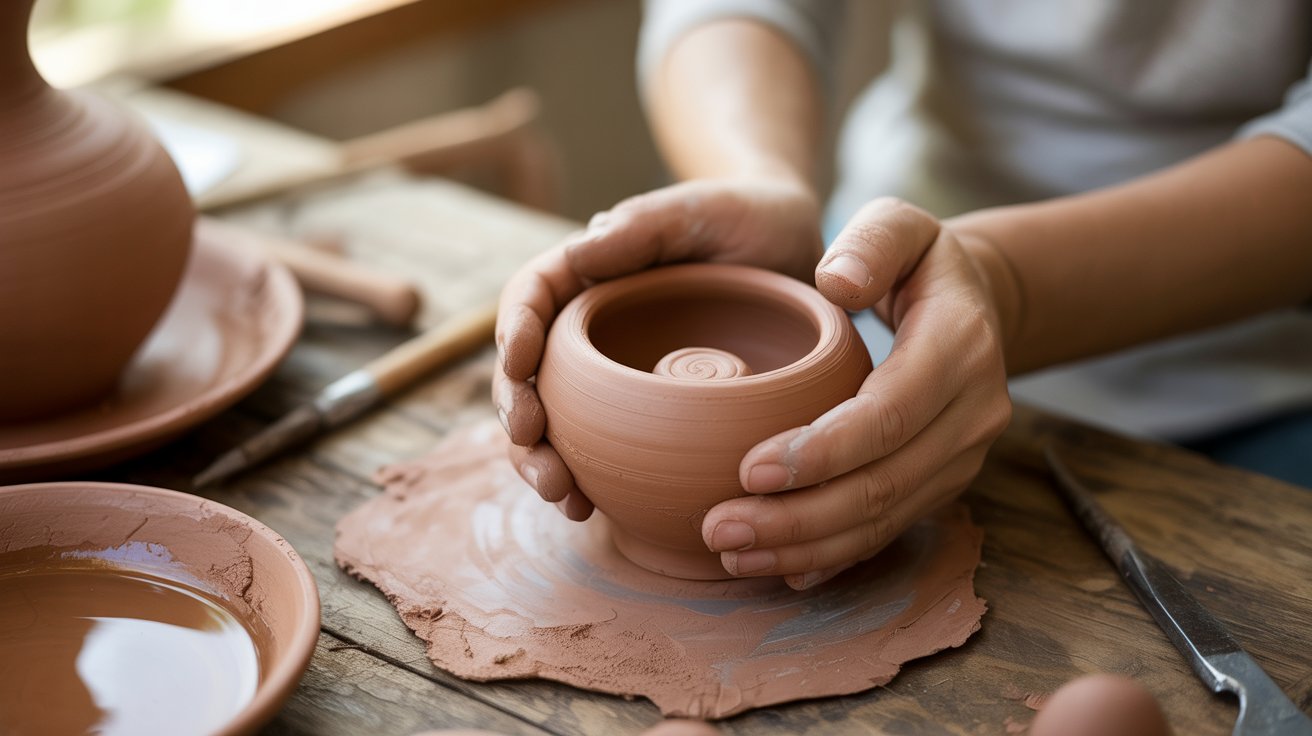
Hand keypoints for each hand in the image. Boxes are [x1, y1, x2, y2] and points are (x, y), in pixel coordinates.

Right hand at [494, 178, 823, 519]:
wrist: (797, 254)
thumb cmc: (745, 216)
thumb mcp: (701, 209)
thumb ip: (645, 224)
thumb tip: (580, 249)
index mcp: (590, 271)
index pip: (532, 296)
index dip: (513, 329)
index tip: (518, 363)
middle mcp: (590, 328)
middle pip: (528, 372)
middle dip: (519, 416)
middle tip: (534, 450)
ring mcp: (614, 376)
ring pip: (555, 422)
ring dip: (543, 461)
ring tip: (561, 494)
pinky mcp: (645, 413)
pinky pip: (604, 452)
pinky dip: (589, 482)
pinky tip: (592, 509)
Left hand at [700, 198, 1013, 588]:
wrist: (975, 305)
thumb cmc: (918, 262)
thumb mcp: (901, 223)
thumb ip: (871, 241)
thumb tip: (836, 282)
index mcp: (960, 344)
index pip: (889, 412)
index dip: (823, 449)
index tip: (748, 469)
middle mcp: (973, 411)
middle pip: (885, 482)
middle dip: (800, 516)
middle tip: (721, 527)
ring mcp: (962, 456)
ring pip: (885, 518)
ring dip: (807, 545)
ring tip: (733, 554)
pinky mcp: (942, 483)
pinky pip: (890, 530)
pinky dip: (834, 556)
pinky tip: (781, 570)